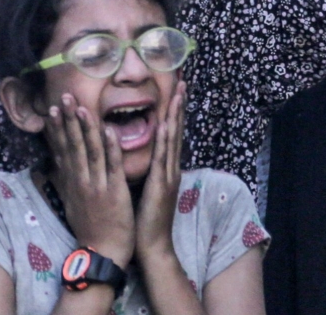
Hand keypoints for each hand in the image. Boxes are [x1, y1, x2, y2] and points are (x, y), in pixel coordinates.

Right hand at [46, 94, 134, 268]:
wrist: (102, 252)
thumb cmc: (90, 227)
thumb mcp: (72, 201)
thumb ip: (67, 178)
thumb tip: (58, 161)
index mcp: (72, 181)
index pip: (62, 148)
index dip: (57, 128)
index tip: (52, 108)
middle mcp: (81, 180)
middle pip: (73, 144)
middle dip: (68, 119)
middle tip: (63, 96)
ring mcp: (97, 185)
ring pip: (90, 151)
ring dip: (86, 127)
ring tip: (81, 106)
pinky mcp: (115, 192)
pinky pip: (112, 166)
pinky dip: (111, 147)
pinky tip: (109, 130)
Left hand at [134, 80, 185, 262]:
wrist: (151, 244)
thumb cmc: (144, 217)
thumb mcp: (147, 186)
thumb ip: (148, 168)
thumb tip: (143, 151)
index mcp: (165, 168)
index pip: (170, 133)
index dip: (173, 110)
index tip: (175, 89)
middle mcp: (170, 168)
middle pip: (176, 130)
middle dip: (179, 105)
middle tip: (183, 81)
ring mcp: (168, 175)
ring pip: (173, 139)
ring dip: (176, 115)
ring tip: (179, 93)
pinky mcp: (161, 184)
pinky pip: (163, 158)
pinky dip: (166, 140)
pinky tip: (167, 123)